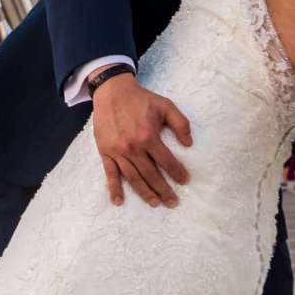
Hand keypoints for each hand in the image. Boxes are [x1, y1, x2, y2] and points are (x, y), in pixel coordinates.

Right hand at [92, 73, 192, 208]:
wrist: (112, 91)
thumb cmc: (141, 99)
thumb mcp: (165, 105)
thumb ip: (180, 123)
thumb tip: (189, 144)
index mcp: (148, 136)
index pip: (166, 161)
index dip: (177, 172)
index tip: (185, 181)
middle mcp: (133, 147)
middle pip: (151, 174)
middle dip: (163, 190)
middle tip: (173, 202)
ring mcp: (117, 151)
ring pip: (133, 178)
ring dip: (145, 193)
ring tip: (155, 203)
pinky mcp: (105, 152)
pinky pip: (110, 174)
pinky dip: (114, 189)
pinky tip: (119, 201)